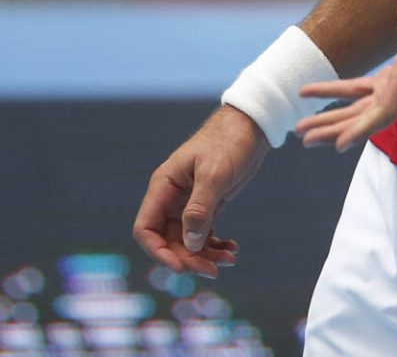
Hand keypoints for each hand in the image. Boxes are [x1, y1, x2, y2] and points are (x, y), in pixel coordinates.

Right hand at [132, 104, 269, 276]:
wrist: (251, 126)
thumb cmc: (228, 142)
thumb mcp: (214, 174)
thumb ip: (200, 208)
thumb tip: (189, 244)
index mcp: (164, 186)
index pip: (146, 228)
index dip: (158, 252)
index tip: (181, 267)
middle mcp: (172, 197)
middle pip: (168, 241)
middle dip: (188, 258)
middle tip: (213, 269)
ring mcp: (189, 203)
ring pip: (187, 241)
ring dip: (204, 255)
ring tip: (229, 259)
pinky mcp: (207, 205)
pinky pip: (203, 234)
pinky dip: (214, 245)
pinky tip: (231, 249)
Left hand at [294, 0, 396, 153]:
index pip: (386, 112)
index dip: (362, 129)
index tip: (339, 146)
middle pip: (365, 118)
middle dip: (334, 130)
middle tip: (302, 138)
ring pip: (359, 108)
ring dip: (331, 119)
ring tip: (301, 132)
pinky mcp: (395, 73)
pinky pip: (359, 88)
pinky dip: (335, 91)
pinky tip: (311, 92)